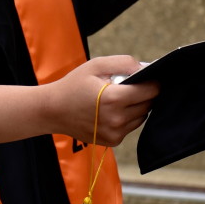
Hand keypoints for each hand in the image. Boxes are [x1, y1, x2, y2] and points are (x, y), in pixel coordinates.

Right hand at [44, 55, 158, 145]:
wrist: (52, 110)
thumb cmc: (73, 85)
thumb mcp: (95, 65)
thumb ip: (123, 63)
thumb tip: (146, 69)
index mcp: (114, 98)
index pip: (152, 91)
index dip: (152, 82)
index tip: (147, 78)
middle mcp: (117, 119)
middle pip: (149, 104)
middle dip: (143, 94)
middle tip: (125, 87)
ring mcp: (115, 132)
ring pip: (142, 116)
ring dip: (135, 107)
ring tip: (116, 99)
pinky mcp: (113, 141)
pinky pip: (130, 127)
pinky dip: (126, 118)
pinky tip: (110, 111)